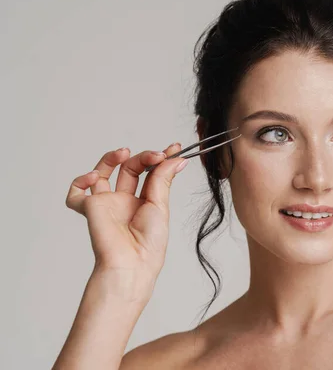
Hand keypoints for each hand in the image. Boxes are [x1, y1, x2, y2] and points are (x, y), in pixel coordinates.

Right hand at [65, 143, 188, 279]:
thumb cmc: (149, 244)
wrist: (131, 263)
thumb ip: (163, 178)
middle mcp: (124, 201)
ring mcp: (106, 204)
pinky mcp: (89, 209)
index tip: (174, 147)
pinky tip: (94, 177)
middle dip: (143, 157)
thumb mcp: (160, 205)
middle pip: (129, 168)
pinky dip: (81, 181)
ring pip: (102, 173)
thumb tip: (176, 158)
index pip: (150, 173)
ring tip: (124, 153)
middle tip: (156, 155)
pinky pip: (76, 193)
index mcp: (144, 202)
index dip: (160, 159)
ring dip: (112, 158)